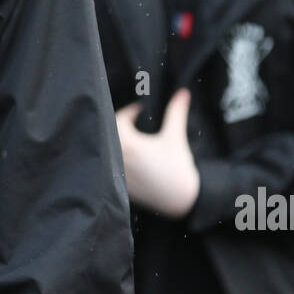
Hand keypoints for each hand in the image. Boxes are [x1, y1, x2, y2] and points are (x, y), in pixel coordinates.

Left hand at [115, 89, 200, 218]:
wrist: (181, 201)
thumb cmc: (178, 169)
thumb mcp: (176, 137)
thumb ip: (176, 112)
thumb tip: (183, 92)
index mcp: (129, 145)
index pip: (118, 119)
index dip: (129, 112)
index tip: (140, 110)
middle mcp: (118, 159)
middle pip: (110, 134)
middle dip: (121, 126)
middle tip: (134, 121)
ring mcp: (117, 174)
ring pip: (110, 151)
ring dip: (119, 142)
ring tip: (133, 138)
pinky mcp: (120, 186)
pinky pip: (112, 167)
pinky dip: (119, 159)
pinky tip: (133, 158)